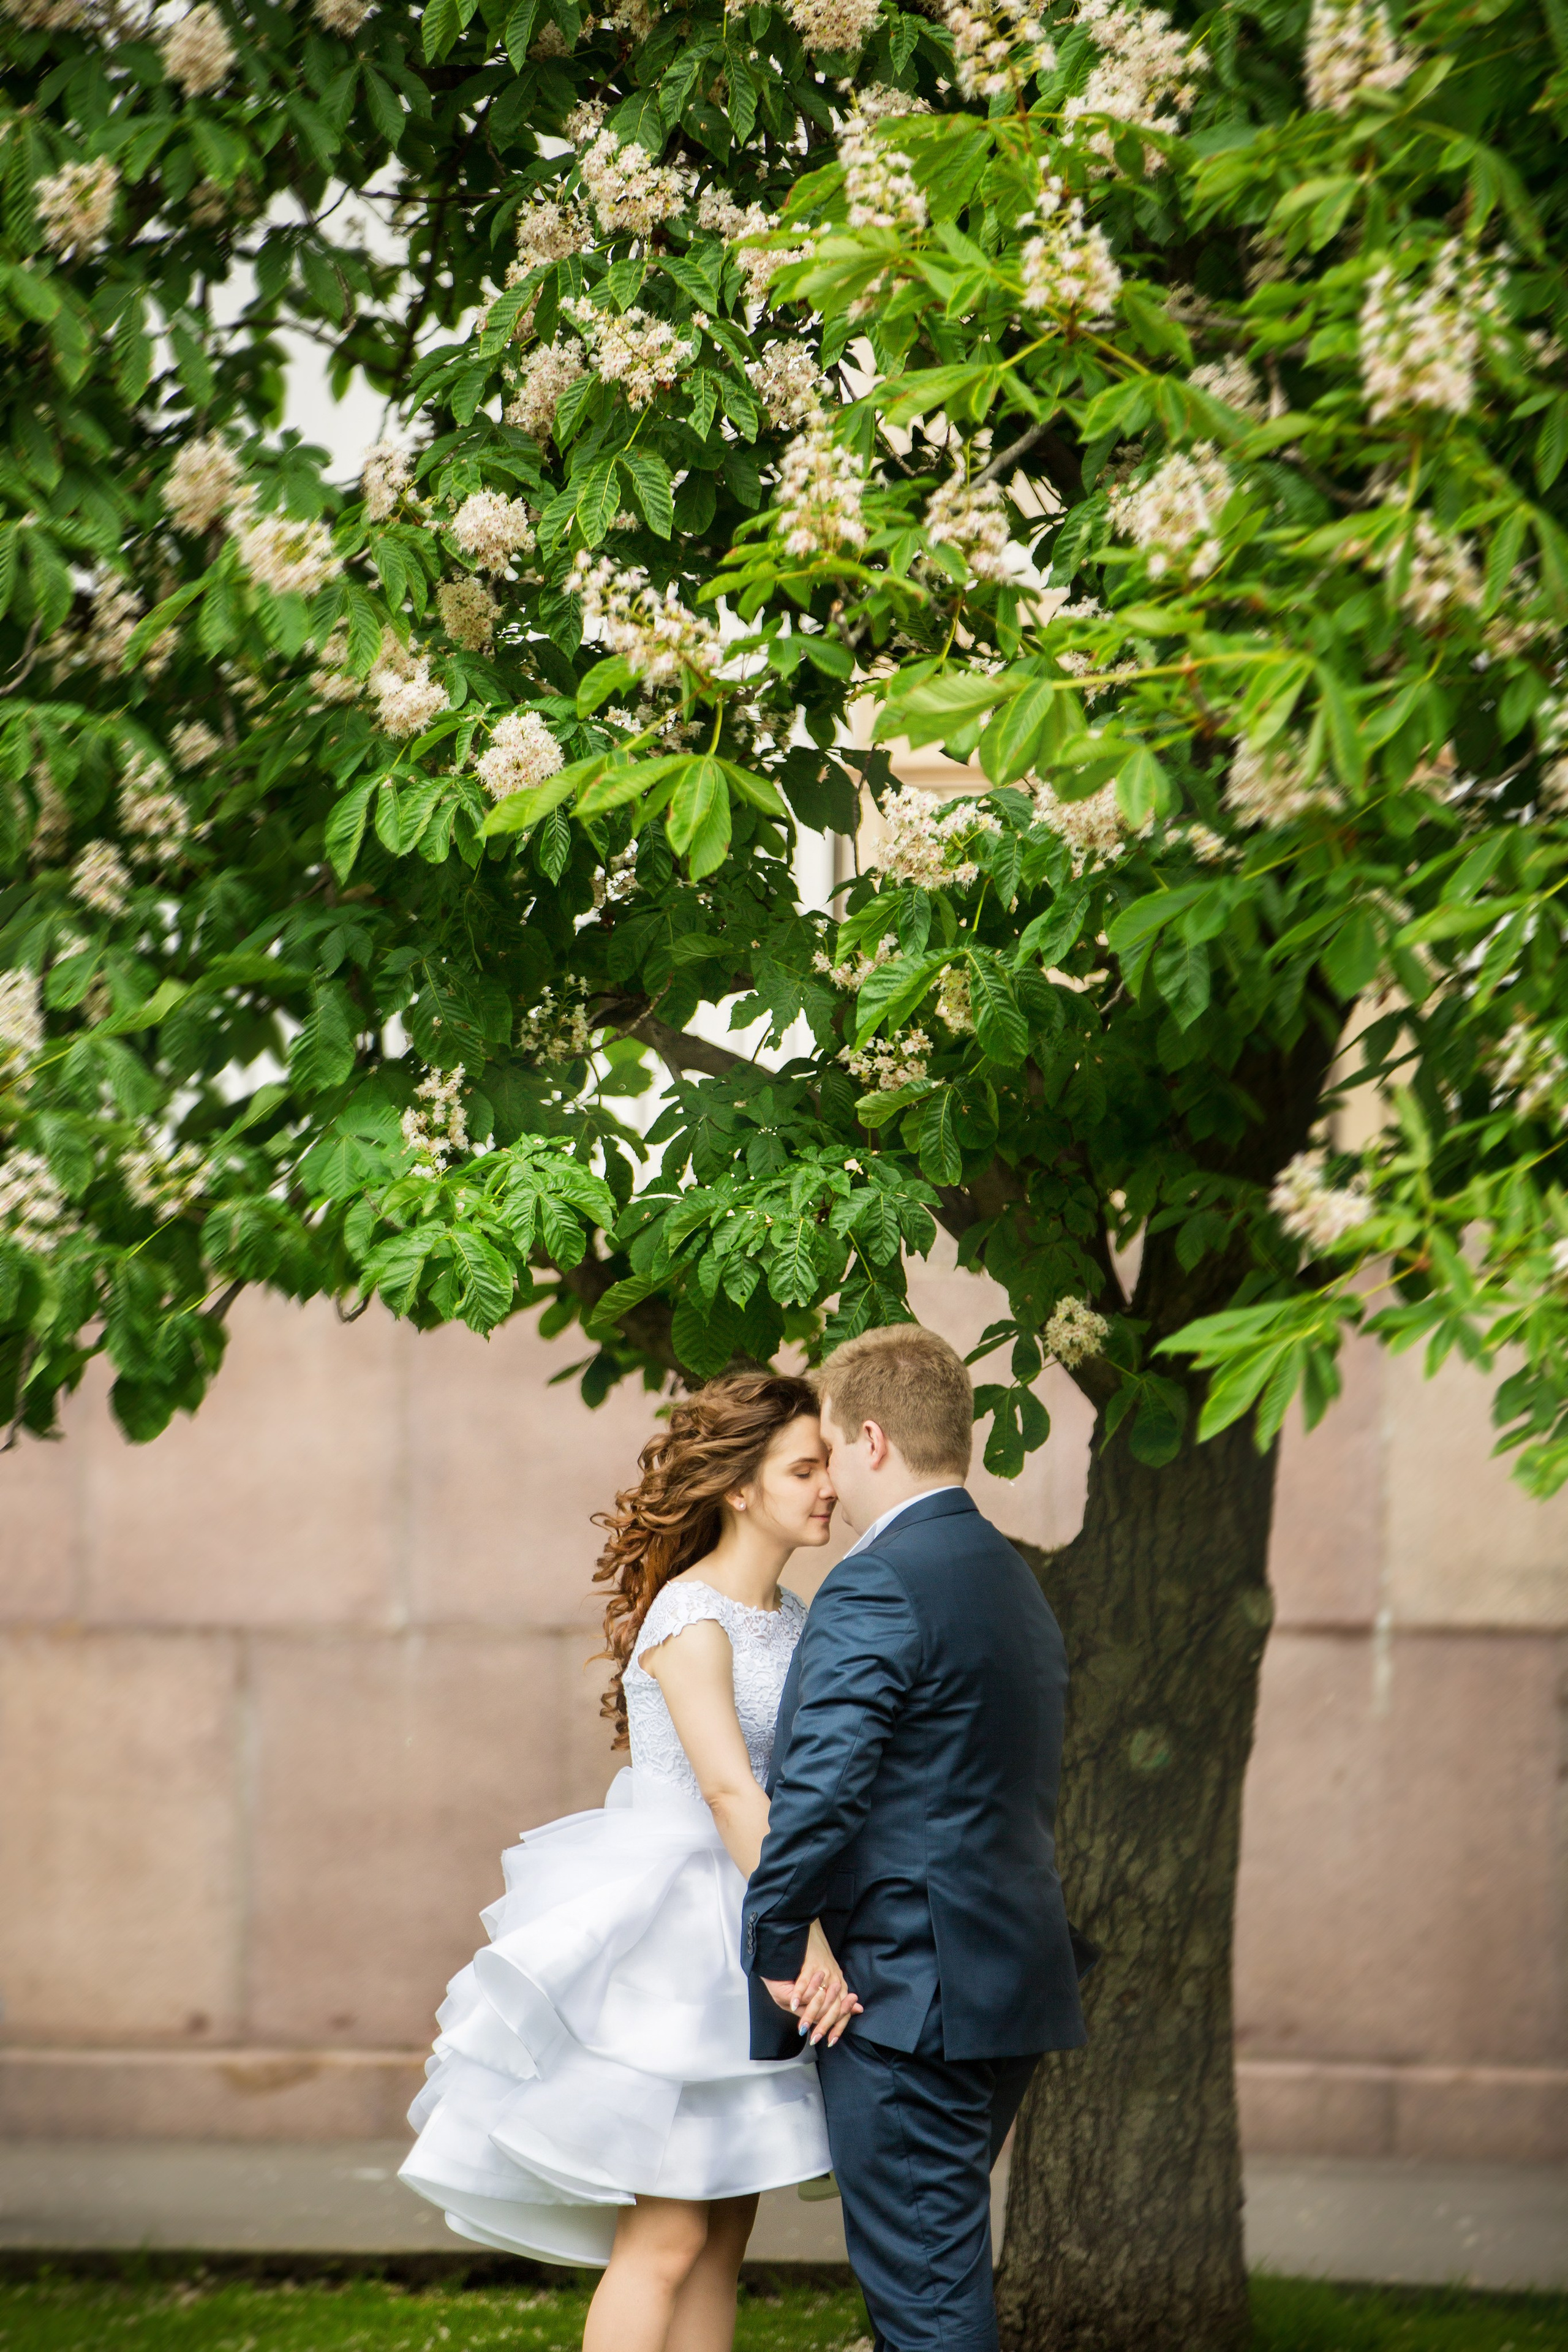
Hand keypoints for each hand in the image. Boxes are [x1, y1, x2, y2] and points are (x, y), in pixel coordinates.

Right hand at [788, 1920, 862, 2047]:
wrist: (812, 1933)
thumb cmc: (820, 1958)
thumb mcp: (834, 1977)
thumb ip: (841, 1996)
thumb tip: (858, 2009)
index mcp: (841, 1984)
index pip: (843, 2010)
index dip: (838, 2027)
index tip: (830, 2041)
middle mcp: (835, 1979)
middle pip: (832, 2007)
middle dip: (823, 2025)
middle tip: (815, 2038)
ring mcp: (823, 1972)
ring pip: (819, 1998)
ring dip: (810, 2014)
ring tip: (802, 2027)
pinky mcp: (810, 1964)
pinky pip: (804, 1982)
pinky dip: (798, 1994)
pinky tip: (792, 2003)